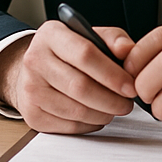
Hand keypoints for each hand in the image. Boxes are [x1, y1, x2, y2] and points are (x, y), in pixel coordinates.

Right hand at [0, 21, 136, 133]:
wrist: (35, 68)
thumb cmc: (68, 51)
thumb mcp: (89, 35)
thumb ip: (113, 39)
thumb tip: (128, 50)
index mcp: (51, 35)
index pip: (85, 54)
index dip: (112, 74)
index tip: (130, 86)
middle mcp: (35, 60)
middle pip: (80, 87)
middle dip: (111, 99)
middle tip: (127, 103)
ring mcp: (31, 89)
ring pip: (76, 110)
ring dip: (103, 114)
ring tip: (115, 108)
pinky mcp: (32, 114)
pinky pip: (68, 126)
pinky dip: (89, 124)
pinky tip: (97, 115)